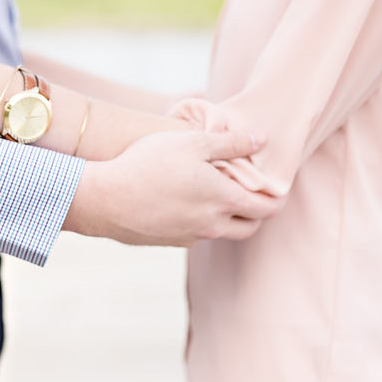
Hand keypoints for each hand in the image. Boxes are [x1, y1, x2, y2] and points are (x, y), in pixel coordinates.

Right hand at [64, 129, 279, 245]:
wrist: (105, 199)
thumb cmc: (148, 163)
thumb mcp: (192, 142)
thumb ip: (231, 143)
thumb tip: (261, 139)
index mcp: (224, 200)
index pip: (268, 208)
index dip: (275, 197)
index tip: (273, 186)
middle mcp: (213, 224)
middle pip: (251, 226)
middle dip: (257, 211)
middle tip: (250, 191)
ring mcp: (191, 236)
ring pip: (222, 231)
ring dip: (227, 216)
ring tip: (214, 193)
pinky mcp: (170, 241)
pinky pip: (196, 233)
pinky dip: (199, 220)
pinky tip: (182, 201)